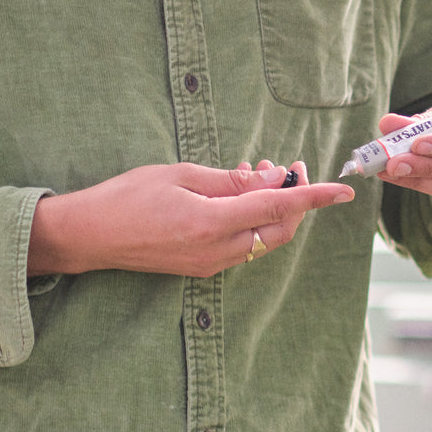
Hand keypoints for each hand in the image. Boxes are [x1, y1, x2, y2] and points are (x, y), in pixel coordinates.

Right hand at [28, 161, 353, 277]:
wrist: (89, 237)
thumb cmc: (127, 198)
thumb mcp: (180, 176)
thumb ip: (230, 181)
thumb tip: (271, 179)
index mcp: (211, 224)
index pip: (277, 207)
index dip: (313, 197)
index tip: (342, 190)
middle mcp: (217, 252)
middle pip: (279, 228)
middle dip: (294, 197)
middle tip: (288, 164)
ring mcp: (210, 264)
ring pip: (263, 237)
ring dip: (273, 207)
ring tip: (259, 172)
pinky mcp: (203, 267)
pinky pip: (244, 244)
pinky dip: (254, 219)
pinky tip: (241, 194)